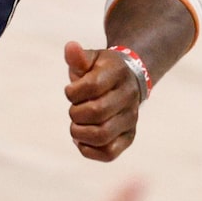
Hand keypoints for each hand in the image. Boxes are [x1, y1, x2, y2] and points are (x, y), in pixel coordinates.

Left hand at [62, 42, 142, 161]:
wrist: (128, 82)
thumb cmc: (101, 71)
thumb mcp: (91, 60)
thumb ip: (78, 57)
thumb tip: (70, 47)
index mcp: (118, 73)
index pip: (91, 87)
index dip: (72, 92)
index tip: (71, 91)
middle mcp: (129, 97)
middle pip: (96, 112)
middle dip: (75, 114)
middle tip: (74, 110)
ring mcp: (131, 119)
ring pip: (102, 135)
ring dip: (79, 133)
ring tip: (77, 127)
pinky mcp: (129, 137)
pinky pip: (109, 153)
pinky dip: (89, 150)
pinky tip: (82, 140)